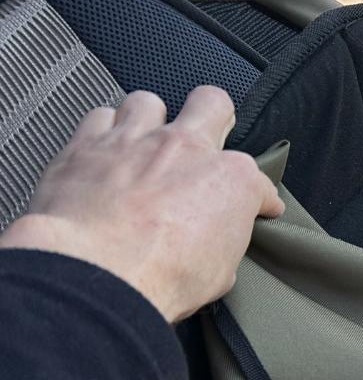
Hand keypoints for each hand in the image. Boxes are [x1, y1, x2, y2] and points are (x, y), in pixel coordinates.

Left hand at [0, 86, 283, 321]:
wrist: (97, 273)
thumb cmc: (164, 277)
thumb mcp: (220, 271)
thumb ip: (224, 240)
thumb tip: (219, 238)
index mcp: (230, 179)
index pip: (258, 180)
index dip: (259, 199)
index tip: (255, 211)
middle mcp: (185, 147)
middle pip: (212, 102)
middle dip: (215, 118)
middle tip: (206, 142)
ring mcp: (133, 140)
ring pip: (148, 102)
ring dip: (151, 122)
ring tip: (146, 146)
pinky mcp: (86, 145)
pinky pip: (99, 117)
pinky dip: (104, 132)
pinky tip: (105, 154)